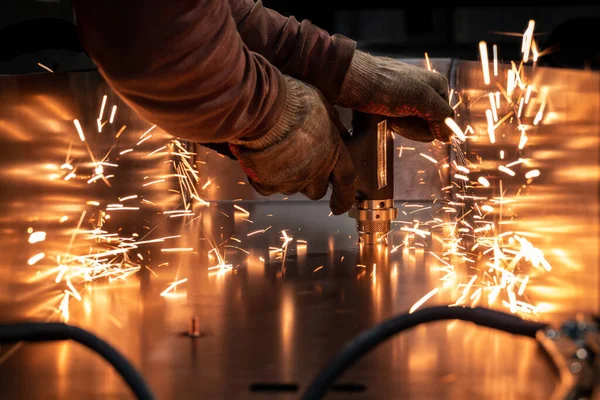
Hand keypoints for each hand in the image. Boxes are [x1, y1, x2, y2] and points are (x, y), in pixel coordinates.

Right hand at [229, 75, 356, 214]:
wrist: (263, 111)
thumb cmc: (295, 103)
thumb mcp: (324, 107)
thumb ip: (333, 126)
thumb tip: (339, 133)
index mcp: (334, 153)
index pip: (346, 183)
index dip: (344, 198)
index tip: (339, 207)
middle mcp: (315, 172)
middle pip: (316, 191)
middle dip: (310, 182)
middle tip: (298, 164)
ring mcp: (291, 181)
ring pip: (291, 188)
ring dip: (287, 177)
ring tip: (276, 153)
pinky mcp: (268, 184)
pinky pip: (267, 186)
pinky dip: (264, 177)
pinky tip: (260, 158)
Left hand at [336, 50, 454, 142]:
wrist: (352, 80)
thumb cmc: (386, 87)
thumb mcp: (421, 99)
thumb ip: (440, 116)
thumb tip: (451, 135)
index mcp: (437, 85)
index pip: (445, 119)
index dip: (431, 127)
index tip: (415, 120)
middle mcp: (424, 90)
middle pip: (429, 124)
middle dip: (413, 127)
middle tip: (397, 117)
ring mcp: (407, 97)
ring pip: (412, 125)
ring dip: (401, 126)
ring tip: (387, 115)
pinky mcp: (392, 104)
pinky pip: (399, 121)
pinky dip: (391, 123)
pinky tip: (382, 117)